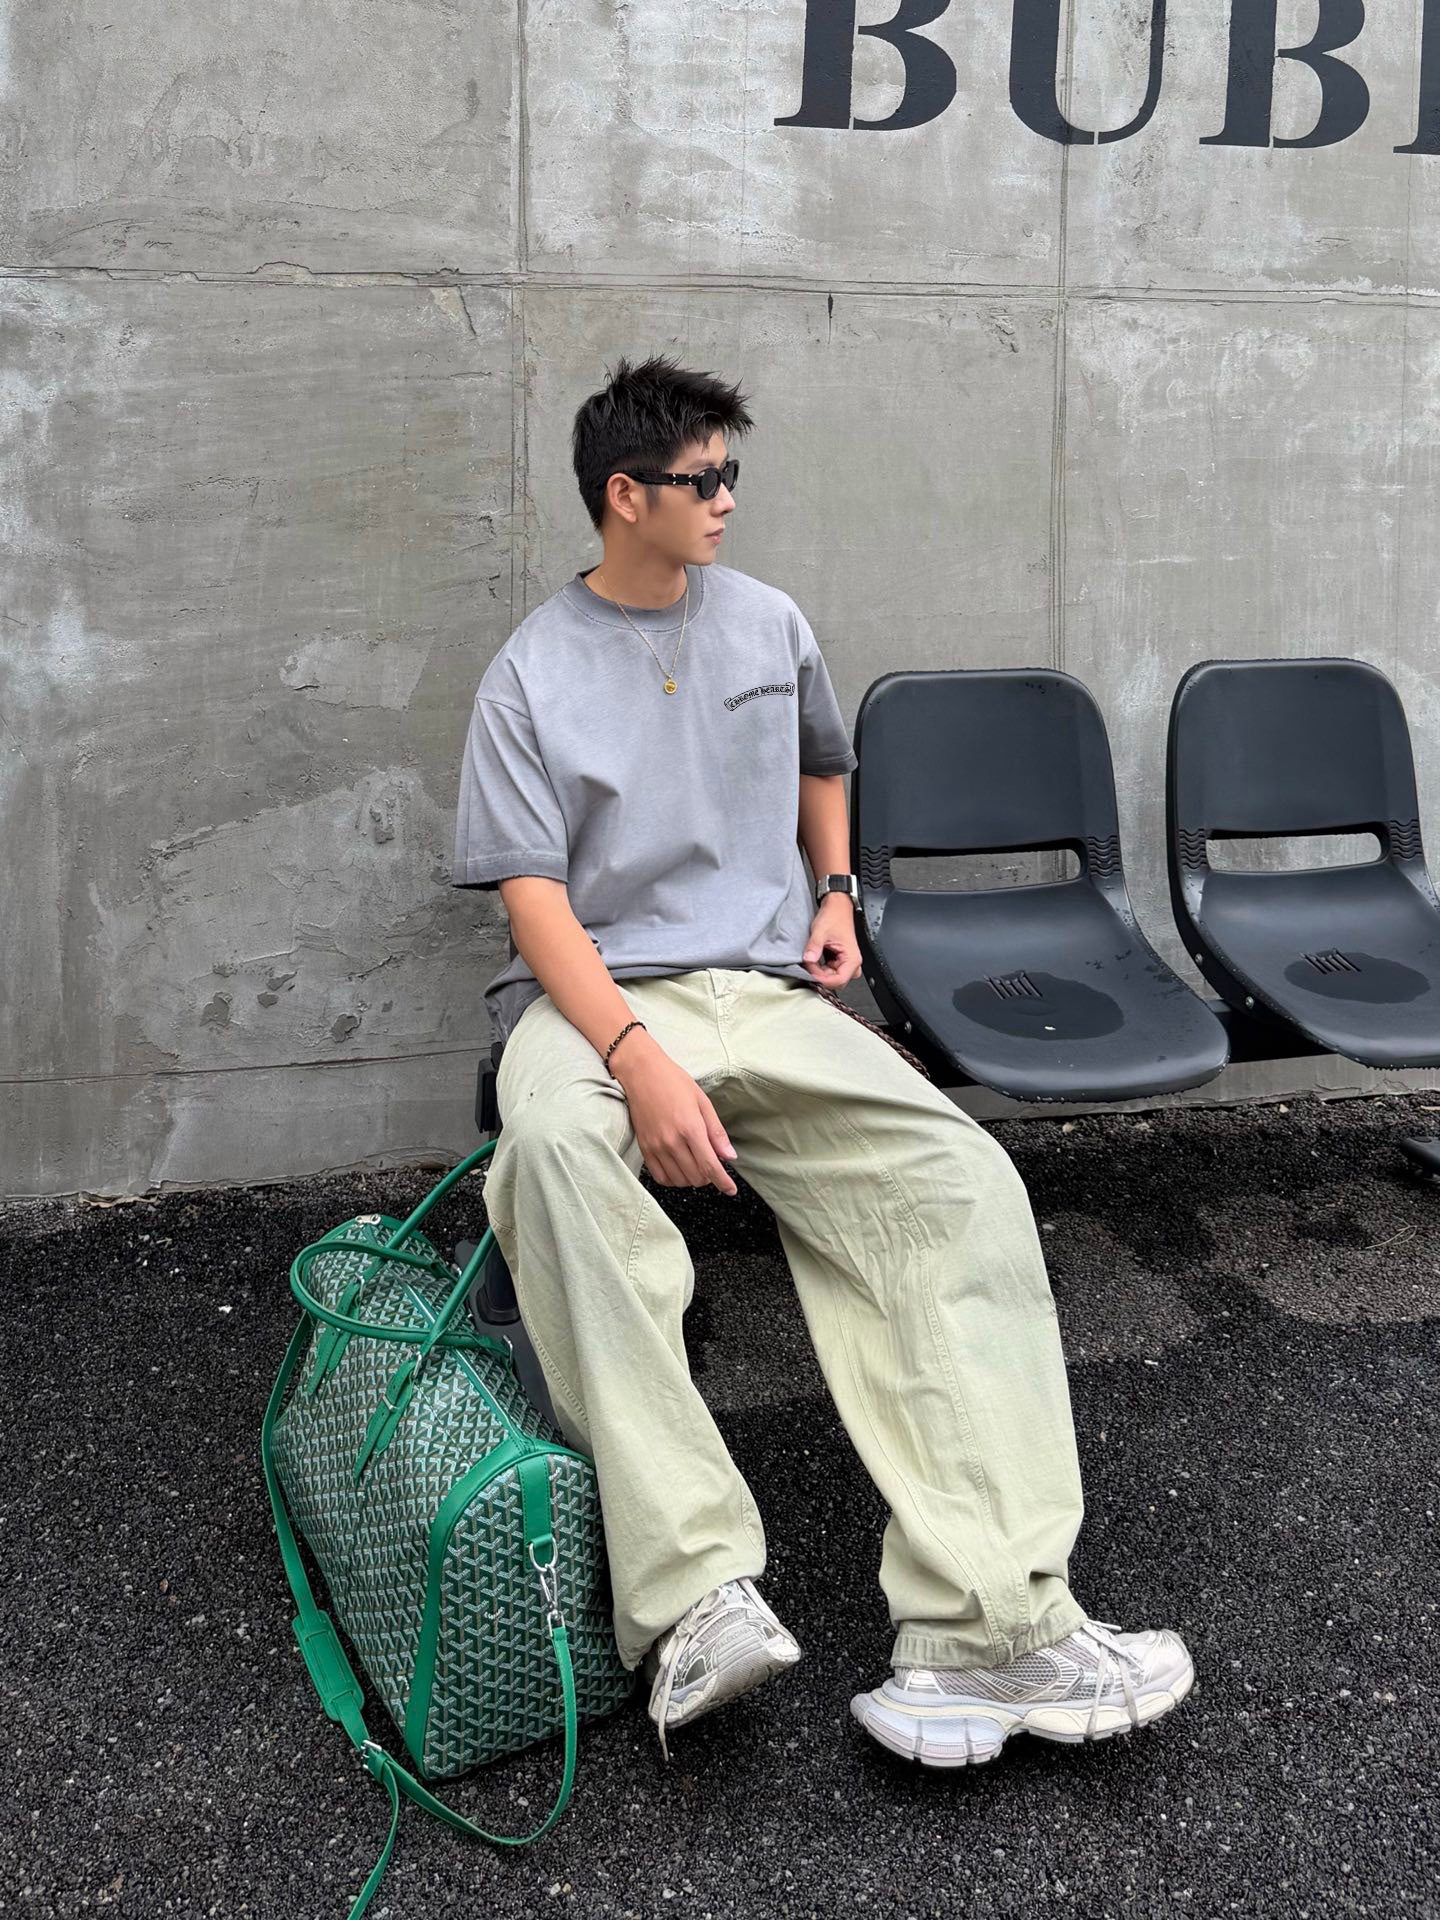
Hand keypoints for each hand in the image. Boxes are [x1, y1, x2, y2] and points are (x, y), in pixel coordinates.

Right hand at [610, 1037, 739, 1195]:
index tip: (730, 1190)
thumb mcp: (702, 1102)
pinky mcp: (644, 1148)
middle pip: (696, 1177)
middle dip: (709, 1177)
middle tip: (712, 1165)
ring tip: (695, 1165)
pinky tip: (679, 1168)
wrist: (641, 1072)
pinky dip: (673, 1179)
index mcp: (691, 1128)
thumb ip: (716, 1133)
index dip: (723, 1182)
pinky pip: (660, 1177)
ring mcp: (656, 1147)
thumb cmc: (674, 1082)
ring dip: (692, 1179)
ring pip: (679, 1180)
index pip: (710, 1166)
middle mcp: (672, 1141)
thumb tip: (730, 1157)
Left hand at [802, 896, 861, 987]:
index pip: (838, 980)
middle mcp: (852, 963)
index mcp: (852, 959)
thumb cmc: (834, 916)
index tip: (810, 974)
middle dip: (820, 976)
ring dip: (819, 973)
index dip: (823, 980)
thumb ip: (814, 947)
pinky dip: (819, 969)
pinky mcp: (839, 960)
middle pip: (835, 982)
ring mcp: (845, 962)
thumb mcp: (821, 931)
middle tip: (808, 967)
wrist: (837, 907)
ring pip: (831, 978)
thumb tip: (808, 960)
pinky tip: (812, 962)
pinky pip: (829, 971)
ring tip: (809, 963)